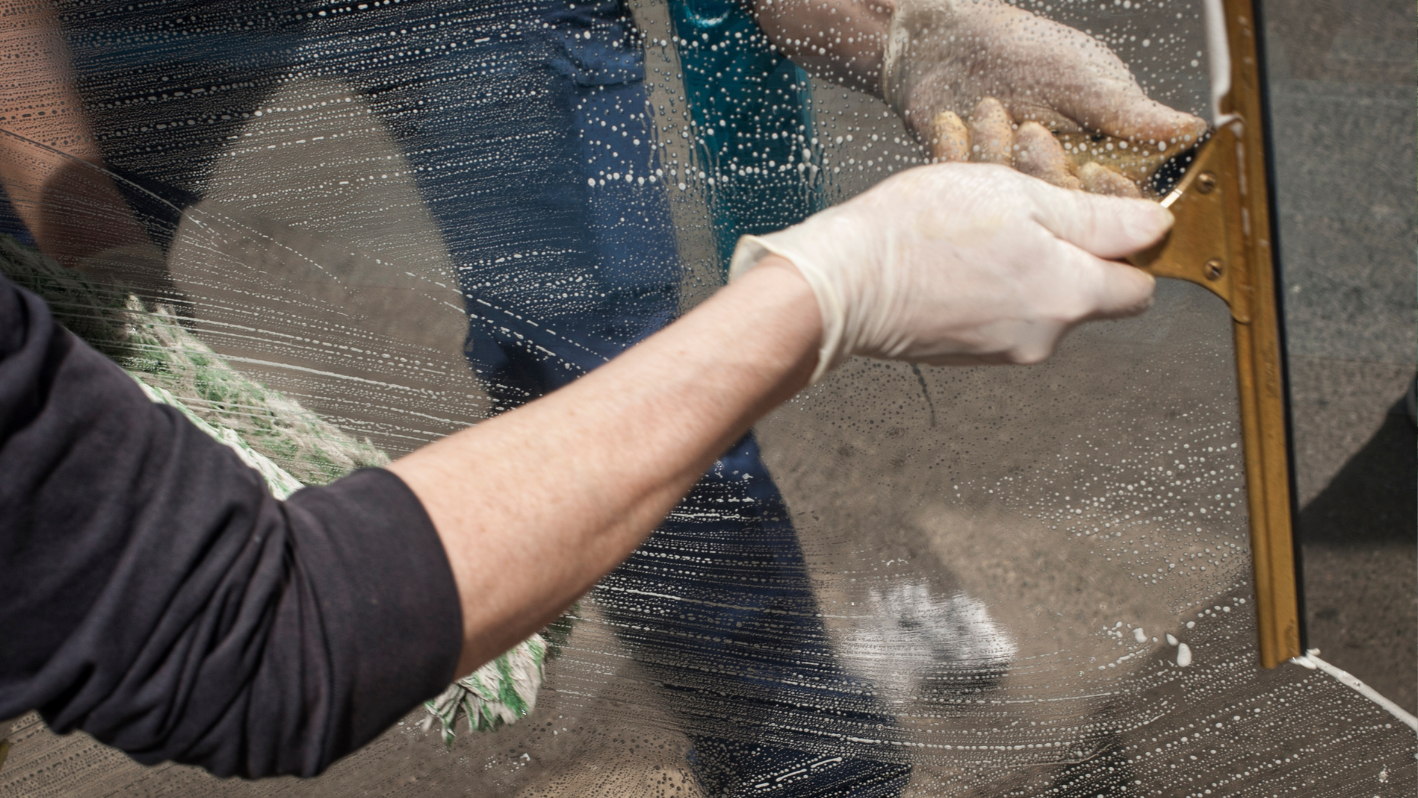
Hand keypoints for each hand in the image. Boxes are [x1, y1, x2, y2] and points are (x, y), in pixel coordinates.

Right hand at [729, 163, 1169, 381]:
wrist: (843, 282)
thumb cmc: (923, 233)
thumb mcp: (1021, 199)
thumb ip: (1096, 219)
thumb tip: (1155, 229)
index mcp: (1070, 297)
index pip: (1140, 287)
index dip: (1129, 246)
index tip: (1103, 210)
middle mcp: (1046, 336)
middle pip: (1085, 290)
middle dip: (1067, 245)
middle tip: (1027, 199)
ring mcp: (1003, 350)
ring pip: (1038, 296)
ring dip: (1023, 256)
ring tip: (979, 218)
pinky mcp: (966, 352)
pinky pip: (999, 309)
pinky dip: (989, 278)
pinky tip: (954, 249)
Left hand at [881, 0, 1206, 192]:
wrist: (953, 42)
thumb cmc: (1028, 50)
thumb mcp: (1089, 77)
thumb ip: (1132, 112)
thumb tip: (1190, 131)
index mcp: (1104, 158)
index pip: (1122, 200)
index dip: (1114, 195)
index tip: (1100, 172)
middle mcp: (1061, 178)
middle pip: (1068, 208)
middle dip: (1048, 171)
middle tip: (1034, 133)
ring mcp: (1015, 186)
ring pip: (1018, 202)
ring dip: (1004, 155)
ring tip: (996, 110)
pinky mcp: (972, 187)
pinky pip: (970, 189)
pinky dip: (961, 153)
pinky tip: (957, 120)